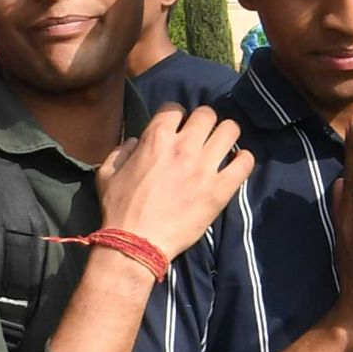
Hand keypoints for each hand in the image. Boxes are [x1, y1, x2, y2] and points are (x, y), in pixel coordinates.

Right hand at [95, 103, 254, 260]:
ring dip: (226, 135)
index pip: (175, 108)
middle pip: (207, 114)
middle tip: (202, 135)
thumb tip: (134, 142)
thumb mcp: (107, 174)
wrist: (137, 243)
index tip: (177, 126)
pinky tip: (237, 164)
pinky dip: (243, 160)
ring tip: (222, 145)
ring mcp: (204, 167)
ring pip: (230, 130)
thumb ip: (120, 152)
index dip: (176, 115)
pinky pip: (245, 163)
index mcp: (155, 139)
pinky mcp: (220, 189)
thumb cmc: (119, 209)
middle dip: (204, 121)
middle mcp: (183, 146)